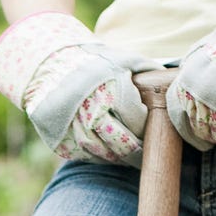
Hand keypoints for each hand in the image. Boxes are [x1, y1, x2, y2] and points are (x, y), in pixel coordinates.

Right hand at [0, 12, 156, 166]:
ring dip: (117, 158)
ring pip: (103, 153)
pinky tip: (105, 153)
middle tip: (144, 154)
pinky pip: (84, 155)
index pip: (138, 120)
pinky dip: (97, 157)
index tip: (150, 130)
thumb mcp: (119, 57)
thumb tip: (170, 79)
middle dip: (136, 151)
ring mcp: (74, 126)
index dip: (146, 128)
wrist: (45, 63)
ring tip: (125, 156)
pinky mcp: (60, 137)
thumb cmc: (89, 61)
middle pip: (122, 142)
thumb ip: (144, 69)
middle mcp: (93, 109)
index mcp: (112, 88)